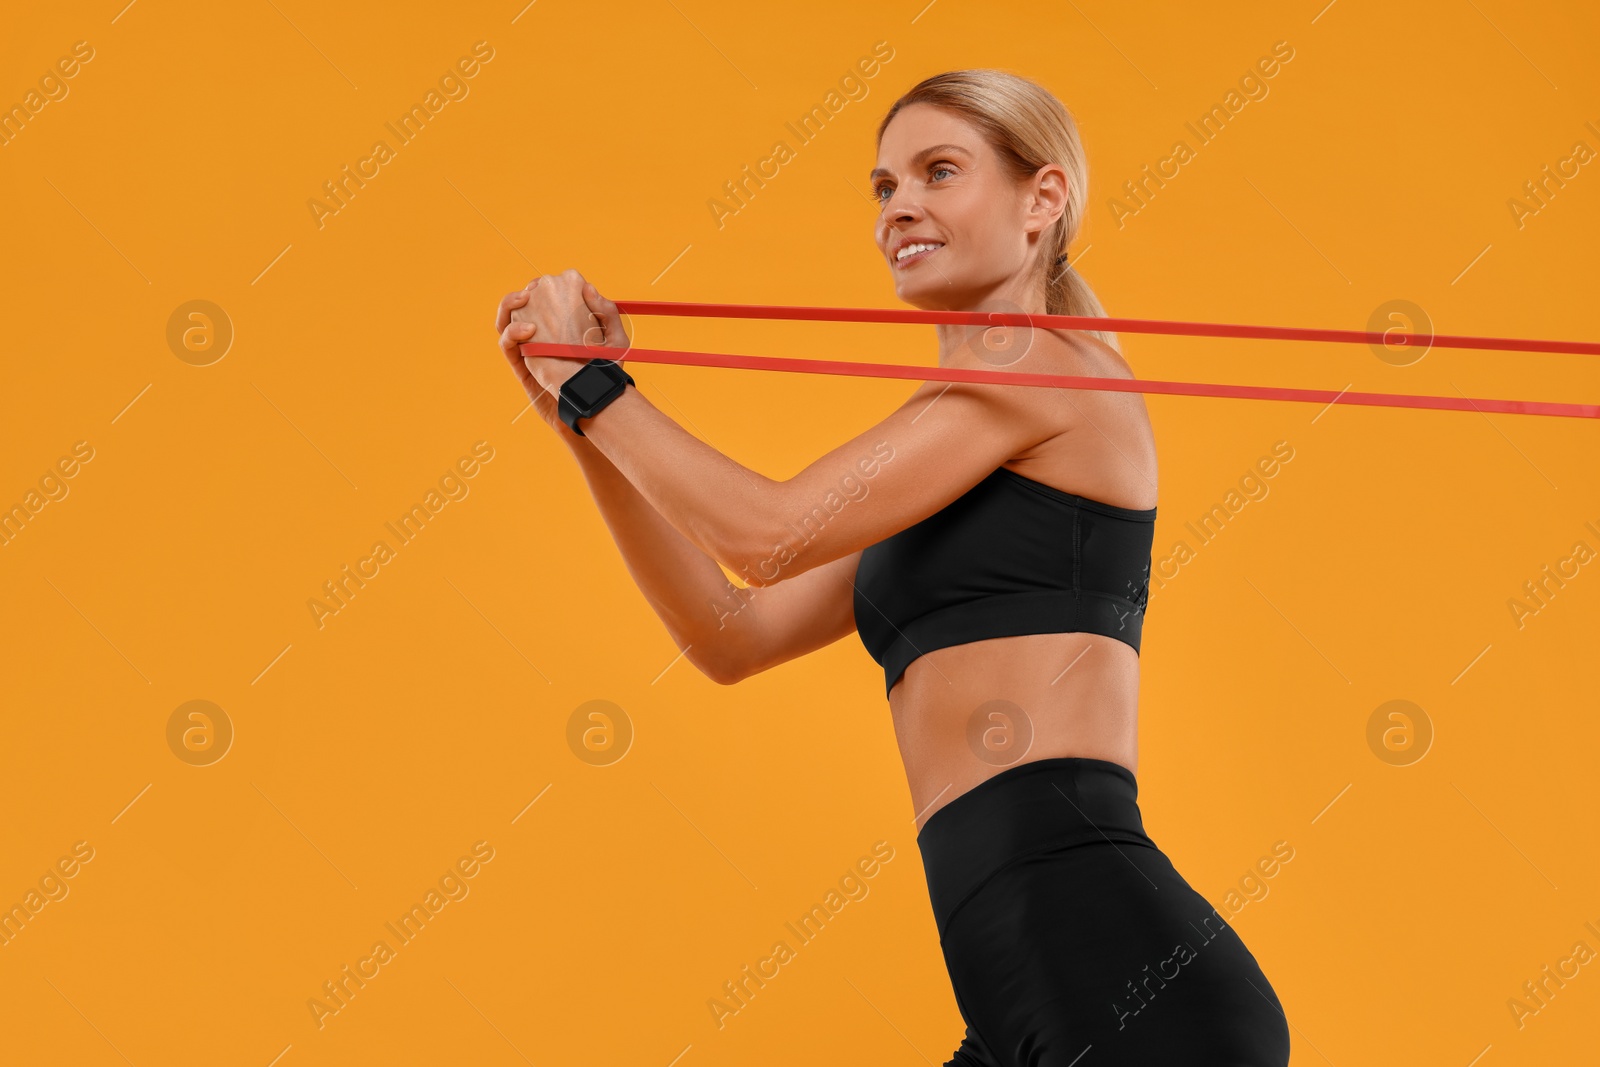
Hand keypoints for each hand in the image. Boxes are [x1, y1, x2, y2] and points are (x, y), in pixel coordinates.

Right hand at [494, 271, 631, 439]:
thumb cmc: (606, 376)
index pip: (549, 297)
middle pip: (524, 304)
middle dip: (527, 290)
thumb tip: (588, 287)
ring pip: (506, 320)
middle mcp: (543, 335)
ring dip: (509, 304)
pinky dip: (511, 331)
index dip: (549, 284)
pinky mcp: (521, 365)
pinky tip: (528, 329)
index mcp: (563, 325)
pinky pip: (506, 344)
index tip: (561, 281)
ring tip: (524, 297)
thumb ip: (607, 313)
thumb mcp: (616, 343)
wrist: (594, 407)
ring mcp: (529, 349)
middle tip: (536, 287)